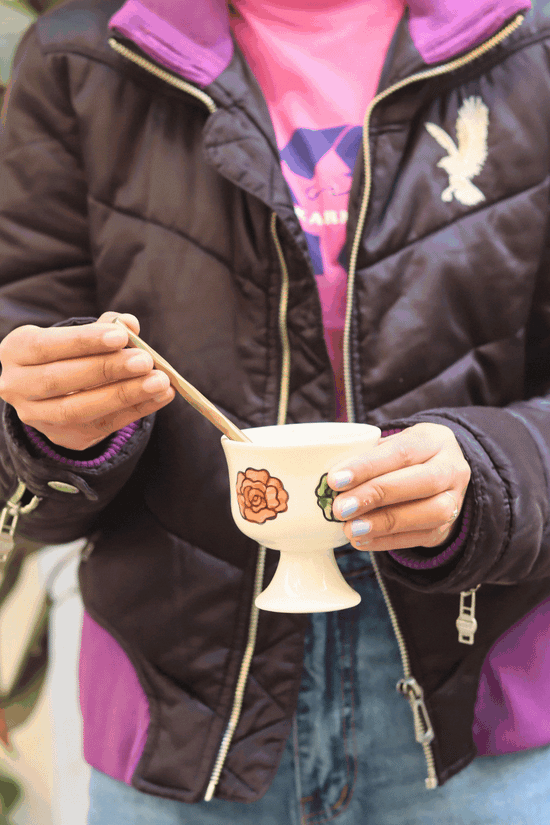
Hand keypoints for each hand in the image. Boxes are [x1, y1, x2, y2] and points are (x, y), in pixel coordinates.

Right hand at [0, 312, 174, 450]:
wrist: (53, 392)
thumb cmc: (68, 353)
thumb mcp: (77, 335)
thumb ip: (104, 327)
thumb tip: (129, 324)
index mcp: (15, 352)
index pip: (46, 347)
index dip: (84, 342)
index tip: (121, 337)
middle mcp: (17, 387)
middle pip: (60, 380)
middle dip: (107, 370)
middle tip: (145, 361)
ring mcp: (39, 418)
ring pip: (79, 410)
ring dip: (124, 395)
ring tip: (159, 382)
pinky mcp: (65, 437)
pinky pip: (103, 425)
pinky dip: (136, 410)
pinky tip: (160, 397)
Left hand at [327, 423, 470, 551]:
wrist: (439, 473)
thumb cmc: (402, 457)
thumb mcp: (388, 445)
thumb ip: (364, 456)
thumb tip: (327, 476)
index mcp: (434, 440)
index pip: (401, 451)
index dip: (367, 466)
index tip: (335, 479)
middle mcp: (452, 468)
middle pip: (421, 481)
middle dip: (376, 495)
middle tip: (340, 508)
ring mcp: (455, 499)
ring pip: (430, 513)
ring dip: (385, 523)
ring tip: (350, 529)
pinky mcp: (446, 527)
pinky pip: (421, 537)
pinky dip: (388, 541)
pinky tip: (361, 540)